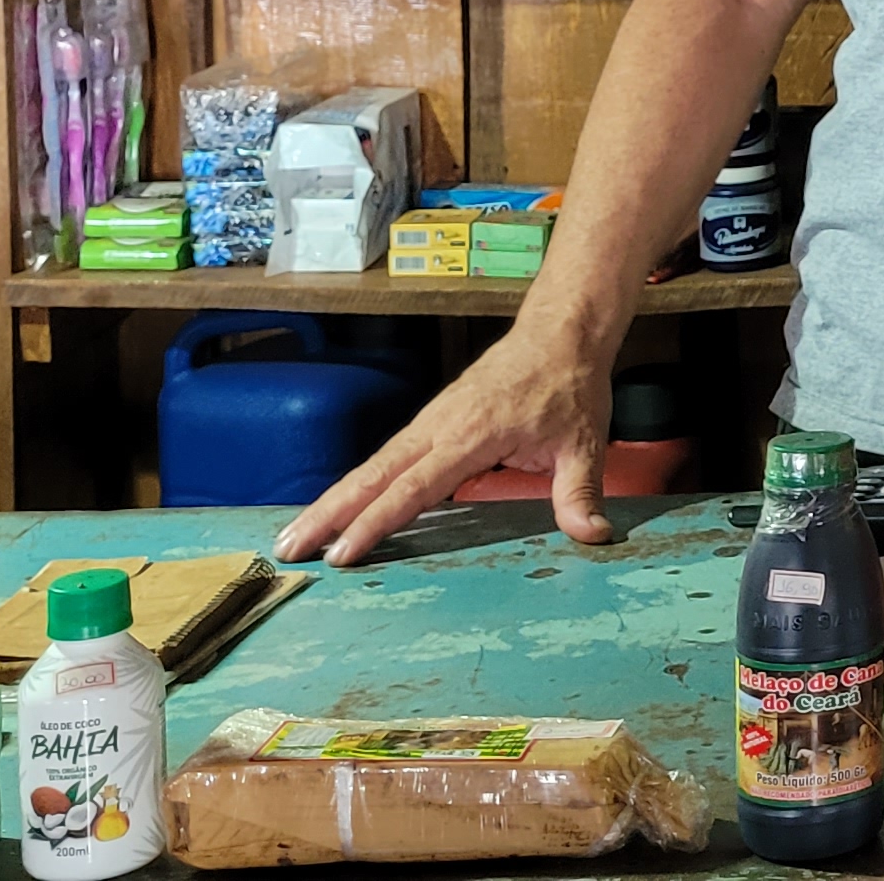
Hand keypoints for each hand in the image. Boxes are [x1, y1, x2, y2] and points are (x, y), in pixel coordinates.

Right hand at [274, 325, 615, 565]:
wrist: (560, 332)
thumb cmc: (569, 385)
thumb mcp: (584, 442)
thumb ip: (580, 493)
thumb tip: (594, 535)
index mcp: (471, 434)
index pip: (414, 487)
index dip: (376, 521)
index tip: (342, 552)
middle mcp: (440, 426)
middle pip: (373, 474)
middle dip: (329, 512)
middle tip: (289, 549)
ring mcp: (432, 420)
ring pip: (373, 465)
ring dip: (334, 498)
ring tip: (297, 536)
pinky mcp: (433, 420)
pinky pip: (388, 457)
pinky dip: (359, 482)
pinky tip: (341, 507)